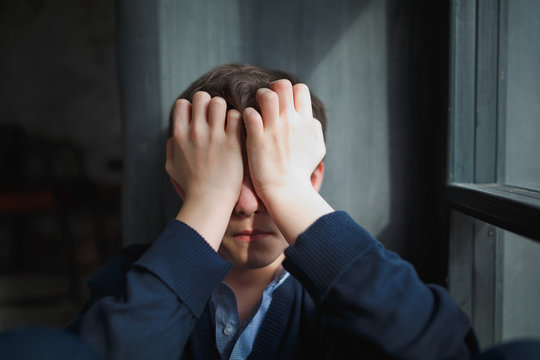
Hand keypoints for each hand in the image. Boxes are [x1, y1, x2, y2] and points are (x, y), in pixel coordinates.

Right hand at [166, 91, 242, 249]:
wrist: (209, 202)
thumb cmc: (191, 187)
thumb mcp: (171, 167)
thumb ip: (171, 147)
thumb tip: (174, 135)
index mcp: (179, 136)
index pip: (182, 103)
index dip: (192, 108)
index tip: (199, 119)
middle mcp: (195, 132)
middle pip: (201, 97)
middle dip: (209, 104)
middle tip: (216, 118)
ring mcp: (214, 136)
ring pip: (219, 102)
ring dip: (224, 110)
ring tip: (228, 123)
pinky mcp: (232, 142)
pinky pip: (236, 116)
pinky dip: (238, 120)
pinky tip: (238, 131)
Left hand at [242, 79, 325, 202]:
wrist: (287, 191)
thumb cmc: (301, 172)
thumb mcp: (318, 150)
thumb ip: (315, 130)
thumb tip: (310, 119)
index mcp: (306, 121)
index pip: (300, 88)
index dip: (290, 92)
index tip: (283, 103)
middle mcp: (291, 121)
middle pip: (283, 85)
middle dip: (273, 89)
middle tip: (267, 103)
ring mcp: (273, 128)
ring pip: (266, 94)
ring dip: (259, 98)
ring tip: (257, 110)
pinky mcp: (257, 138)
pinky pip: (249, 113)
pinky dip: (247, 115)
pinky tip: (248, 125)